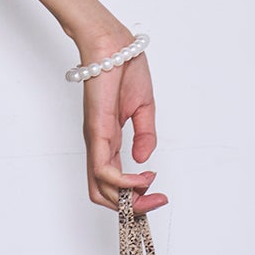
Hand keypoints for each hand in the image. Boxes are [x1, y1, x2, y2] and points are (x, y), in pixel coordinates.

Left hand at [74, 20, 164, 212]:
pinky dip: (124, 182)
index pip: (114, 181)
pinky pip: (103, 169)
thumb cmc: (124, 70)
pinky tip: (144, 176)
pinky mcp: (97, 131)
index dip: (135, 197)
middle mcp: (100, 144)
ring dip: (129, 200)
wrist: (114, 46)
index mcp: (110, 140)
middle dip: (132, 208)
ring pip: (100, 188)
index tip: (158, 195)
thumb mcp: (143, 109)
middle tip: (156, 202)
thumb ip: (145, 136)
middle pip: (104, 193)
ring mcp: (96, 139)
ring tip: (151, 191)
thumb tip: (143, 160)